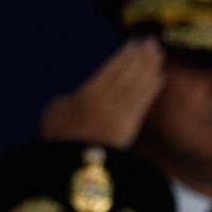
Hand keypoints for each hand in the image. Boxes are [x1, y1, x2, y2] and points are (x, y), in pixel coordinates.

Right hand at [41, 39, 164, 145]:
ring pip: (139, 85)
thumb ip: (62, 103)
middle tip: (152, 42)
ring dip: (150, 68)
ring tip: (158, 55)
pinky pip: (144, 104)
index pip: (111, 70)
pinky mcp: (130, 128)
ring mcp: (122, 114)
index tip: (134, 43)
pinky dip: (152, 89)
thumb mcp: (51, 117)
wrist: (77, 168)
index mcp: (89, 95)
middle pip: (128, 74)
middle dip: (141, 57)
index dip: (124, 56)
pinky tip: (160, 79)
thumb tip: (67, 99)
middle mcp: (109, 100)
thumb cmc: (60, 142)